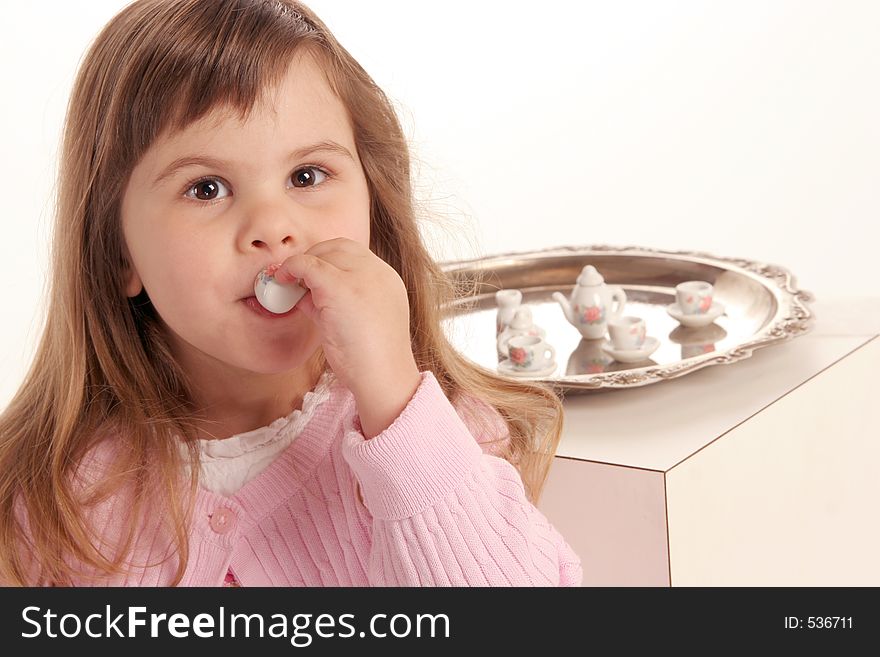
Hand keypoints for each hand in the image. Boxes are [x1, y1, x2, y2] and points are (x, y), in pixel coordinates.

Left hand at [275, 238, 420, 437]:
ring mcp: (362, 278)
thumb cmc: (371, 361)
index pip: (354, 254)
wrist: (384, 379)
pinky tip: (281, 281)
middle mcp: (378, 272)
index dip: (329, 260)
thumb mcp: (357, 322)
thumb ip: (335, 303)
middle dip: (314, 258)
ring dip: (303, 264)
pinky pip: (307, 265)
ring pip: (324, 253)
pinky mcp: (342, 288)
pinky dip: (291, 268)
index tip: (312, 279)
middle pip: (339, 247)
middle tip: (295, 278)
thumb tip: (304, 294)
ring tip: (287, 283)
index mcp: (387, 280)